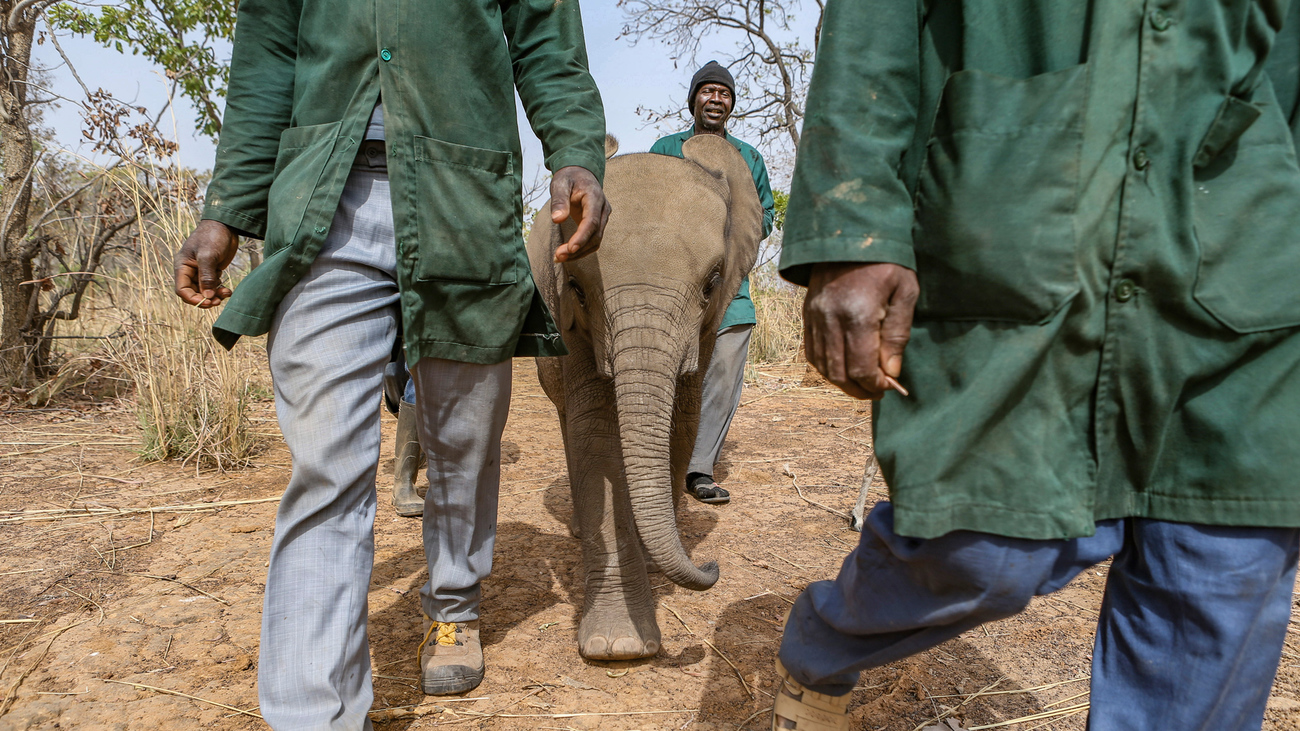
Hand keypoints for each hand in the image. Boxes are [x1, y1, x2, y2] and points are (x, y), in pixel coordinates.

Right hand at [174, 219, 239, 307]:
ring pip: (204, 291)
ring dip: (214, 295)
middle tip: (218, 301)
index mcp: (183, 266)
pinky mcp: (212, 271)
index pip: (182, 289)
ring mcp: (201, 271)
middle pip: (193, 292)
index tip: (207, 302)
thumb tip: (207, 296)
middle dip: (205, 298)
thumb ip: (206, 276)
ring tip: (226, 293)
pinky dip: (219, 290)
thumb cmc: (212, 236)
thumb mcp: (208, 255)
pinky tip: (228, 290)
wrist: (225, 225)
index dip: (193, 299)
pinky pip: (212, 286)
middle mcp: (189, 270)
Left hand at [550, 166, 611, 262]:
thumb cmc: (569, 178)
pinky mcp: (598, 223)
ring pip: (596, 241)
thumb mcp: (560, 183)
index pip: (592, 221)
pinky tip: (567, 254)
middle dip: (578, 248)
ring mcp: (603, 217)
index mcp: (594, 197)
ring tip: (559, 258)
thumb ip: (559, 200)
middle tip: (558, 257)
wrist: (580, 173)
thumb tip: (557, 219)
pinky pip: (593, 240)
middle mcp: (603, 208)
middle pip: (595, 235)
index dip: (582, 236)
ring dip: (579, 252)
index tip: (570, 249)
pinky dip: (581, 249)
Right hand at [803, 262, 918, 399]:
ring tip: (862, 384)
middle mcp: (830, 319)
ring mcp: (814, 317)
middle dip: (860, 390)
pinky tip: (843, 368)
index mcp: (857, 314)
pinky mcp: (807, 314)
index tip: (891, 386)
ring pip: (823, 366)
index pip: (862, 368)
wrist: (850, 232)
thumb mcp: (905, 291)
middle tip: (878, 392)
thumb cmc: (886, 261)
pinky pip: (812, 352)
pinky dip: (827, 367)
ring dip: (842, 382)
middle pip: (840, 373)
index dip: (876, 385)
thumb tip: (891, 371)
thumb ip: (897, 334)